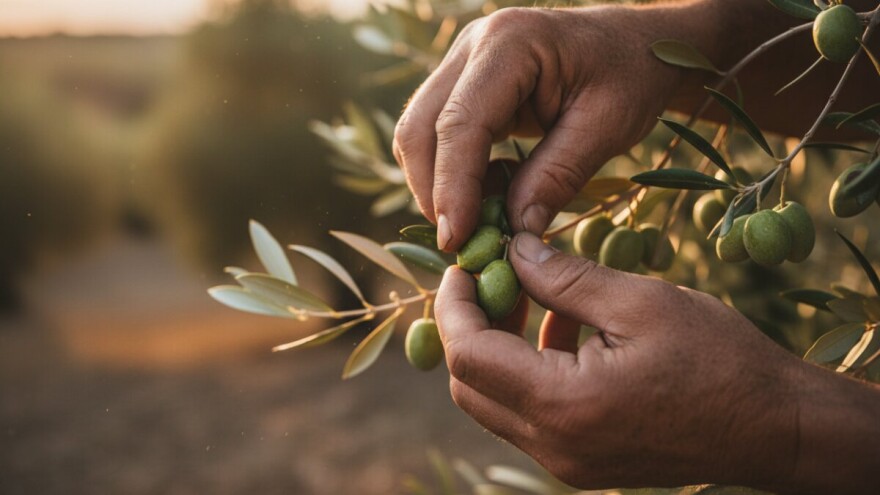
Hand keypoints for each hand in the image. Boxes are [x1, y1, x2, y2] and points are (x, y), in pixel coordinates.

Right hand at [393, 6, 695, 250]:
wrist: (639, 44)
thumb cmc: (633, 76)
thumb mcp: (607, 128)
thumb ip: (557, 177)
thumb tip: (514, 233)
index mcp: (511, 44)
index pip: (460, 123)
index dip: (452, 187)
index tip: (456, 240)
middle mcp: (473, 45)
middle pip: (420, 127)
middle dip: (433, 191)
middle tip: (461, 243)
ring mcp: (463, 62)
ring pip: (418, 133)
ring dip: (437, 185)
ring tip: (477, 223)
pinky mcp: (464, 83)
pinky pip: (437, 134)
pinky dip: (451, 173)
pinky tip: (486, 197)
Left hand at [435, 232, 804, 489]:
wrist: (775, 428)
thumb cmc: (719, 360)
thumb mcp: (639, 302)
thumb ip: (565, 277)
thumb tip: (513, 249)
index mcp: (565, 405)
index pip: (467, 355)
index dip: (454, 305)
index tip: (465, 264)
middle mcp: (555, 445)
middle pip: (469, 384)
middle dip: (468, 325)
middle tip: (491, 276)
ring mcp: (567, 462)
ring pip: (493, 403)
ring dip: (496, 348)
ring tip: (527, 294)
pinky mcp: (582, 463)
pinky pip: (528, 416)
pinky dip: (525, 372)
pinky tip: (560, 331)